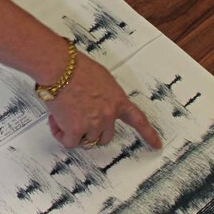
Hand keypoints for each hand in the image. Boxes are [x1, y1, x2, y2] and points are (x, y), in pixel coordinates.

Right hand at [43, 52, 161, 149]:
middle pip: (104, 137)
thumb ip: (104, 96)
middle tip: (76, 121)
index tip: (156, 145)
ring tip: (62, 115)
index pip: (138, 120)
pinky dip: (61, 134)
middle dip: (90, 132)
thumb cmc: (75, 68)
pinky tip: (56, 120)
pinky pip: (69, 141)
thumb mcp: (101, 79)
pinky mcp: (76, 129)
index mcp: (118, 100)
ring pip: (85, 141)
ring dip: (73, 132)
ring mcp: (93, 124)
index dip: (148, 134)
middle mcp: (109, 115)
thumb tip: (94, 104)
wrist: (60, 68)